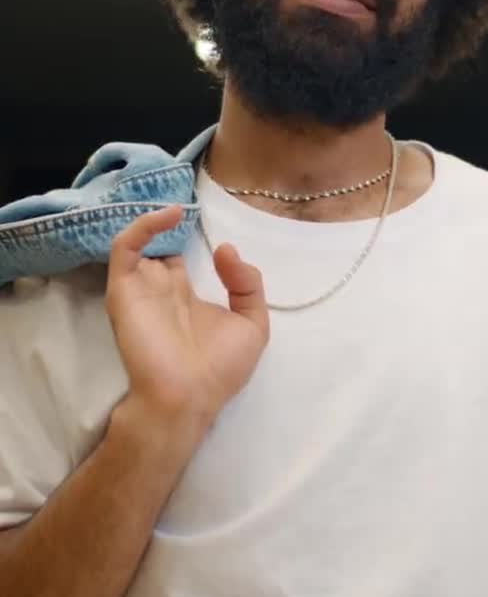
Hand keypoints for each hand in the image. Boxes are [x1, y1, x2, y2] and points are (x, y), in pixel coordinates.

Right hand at [105, 206, 269, 433]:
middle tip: (184, 199)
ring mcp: (140, 288)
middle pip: (156, 246)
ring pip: (136, 240)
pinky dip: (143, 226)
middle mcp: (159, 289)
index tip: (202, 216)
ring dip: (153, 218)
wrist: (188, 397)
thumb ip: (247, 284)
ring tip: (177, 205)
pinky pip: (125, 248)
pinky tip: (171, 215)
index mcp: (184, 298)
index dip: (189, 236)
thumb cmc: (220, 369)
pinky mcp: (124, 290)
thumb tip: (226, 249)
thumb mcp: (252, 324)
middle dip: (167, 222)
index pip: (179, 258)